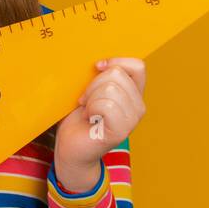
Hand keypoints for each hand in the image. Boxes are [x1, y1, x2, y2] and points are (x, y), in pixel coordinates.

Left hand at [54, 56, 145, 191]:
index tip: (96, 69)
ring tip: (88, 111)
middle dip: (93, 84)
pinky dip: (91, 109)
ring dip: (91, 98)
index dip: (114, 62)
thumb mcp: (91, 89)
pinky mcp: (122, 131)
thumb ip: (102, 76)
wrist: (70, 145)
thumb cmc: (78, 116)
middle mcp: (138, 106)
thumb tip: (101, 62)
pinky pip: (106, 105)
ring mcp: (132, 120)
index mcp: (133, 93)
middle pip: (117, 74)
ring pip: (110, 89)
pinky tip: (89, 119)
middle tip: (86, 101)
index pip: (137, 66)